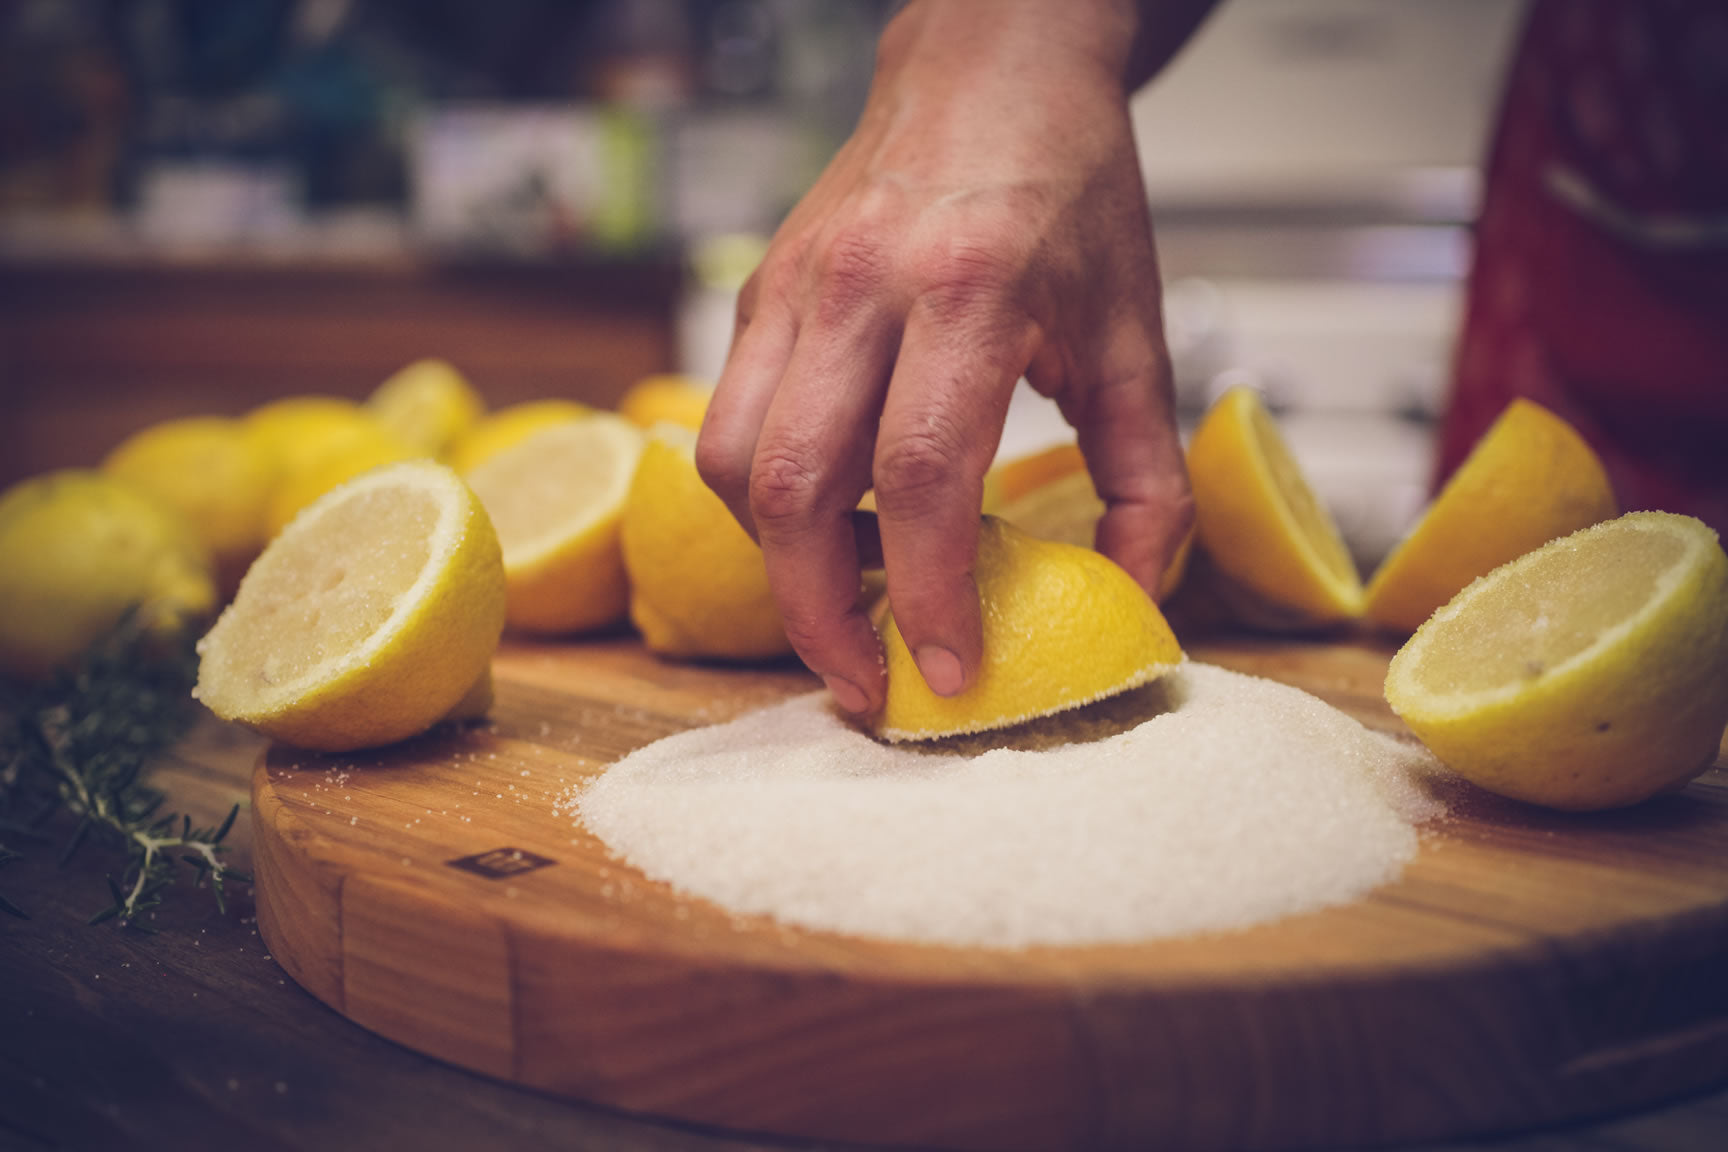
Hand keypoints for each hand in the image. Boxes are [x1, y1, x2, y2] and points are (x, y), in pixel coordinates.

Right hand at [696, 0, 1194, 715]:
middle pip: (794, 488)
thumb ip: (1145, 471)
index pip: (919, 477)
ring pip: (734, 462)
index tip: (950, 671)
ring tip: (841, 601)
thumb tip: (1132, 589)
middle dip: (819, 615)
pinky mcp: (759, 290)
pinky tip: (824, 517)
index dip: (926, 596)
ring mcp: (794, 284)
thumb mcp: (1139, 326)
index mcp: (970, 289)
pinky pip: (729, 419)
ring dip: (776, 559)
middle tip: (864, 682)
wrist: (990, 68)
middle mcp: (861, 284)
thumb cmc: (1069, 187)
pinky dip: (762, 495)